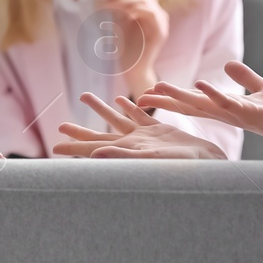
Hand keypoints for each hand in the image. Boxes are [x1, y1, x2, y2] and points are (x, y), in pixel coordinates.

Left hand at [51, 92, 224, 158]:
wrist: (208, 164)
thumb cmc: (181, 166)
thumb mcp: (148, 160)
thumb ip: (121, 156)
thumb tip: (93, 156)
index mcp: (125, 152)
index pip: (92, 149)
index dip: (74, 147)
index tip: (54, 147)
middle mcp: (132, 144)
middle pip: (100, 135)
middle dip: (81, 131)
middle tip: (61, 125)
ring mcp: (146, 137)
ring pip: (119, 120)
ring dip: (103, 110)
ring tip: (85, 96)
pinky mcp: (161, 131)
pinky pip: (141, 117)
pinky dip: (131, 108)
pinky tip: (122, 99)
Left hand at [96, 0, 168, 90]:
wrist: (131, 69)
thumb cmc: (124, 47)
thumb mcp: (120, 20)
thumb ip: (121, 4)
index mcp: (149, 9)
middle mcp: (158, 13)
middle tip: (102, 0)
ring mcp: (161, 22)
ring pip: (144, 0)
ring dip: (123, 1)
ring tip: (107, 7)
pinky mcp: (161, 31)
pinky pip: (150, 12)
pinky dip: (135, 9)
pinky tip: (123, 14)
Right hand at [136, 60, 262, 148]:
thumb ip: (246, 77)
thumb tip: (229, 65)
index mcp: (229, 108)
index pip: (195, 102)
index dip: (173, 98)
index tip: (150, 93)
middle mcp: (229, 114)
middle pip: (191, 106)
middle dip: (166, 103)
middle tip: (140, 99)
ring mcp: (239, 115)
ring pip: (202, 105)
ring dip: (180, 97)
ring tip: (158, 88)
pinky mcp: (253, 113)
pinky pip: (228, 103)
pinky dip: (213, 94)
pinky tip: (198, 84)